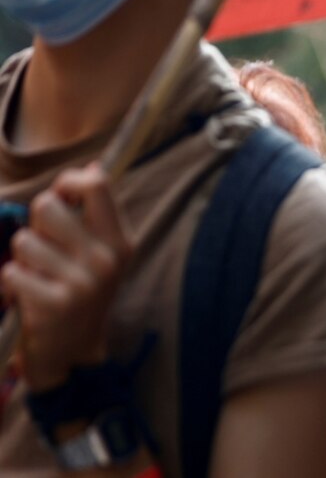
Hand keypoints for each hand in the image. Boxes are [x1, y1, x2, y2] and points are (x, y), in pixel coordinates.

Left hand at [1, 163, 130, 390]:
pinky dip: (11, 283)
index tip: (63, 196)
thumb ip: (95, 216)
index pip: (96, 186)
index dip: (68, 181)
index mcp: (120, 243)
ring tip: (38, 277)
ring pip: (23, 241)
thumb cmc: (79, 293)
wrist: (72, 351)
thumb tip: (91, 168)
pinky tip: (28, 297)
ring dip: (22, 259)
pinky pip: (11, 272)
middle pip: (48, 207)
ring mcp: (82, 283)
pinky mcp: (53, 304)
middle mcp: (106, 260)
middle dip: (36, 225)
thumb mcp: (100, 255)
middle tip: (47, 251)